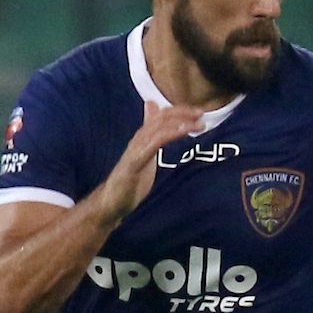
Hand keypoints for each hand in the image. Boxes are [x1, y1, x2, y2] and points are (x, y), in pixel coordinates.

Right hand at [97, 100, 205, 223]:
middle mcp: (138, 140)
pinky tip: (182, 131)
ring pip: (158, 128)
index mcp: (142, 138)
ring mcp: (135, 150)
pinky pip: (154, 143)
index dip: (179, 111)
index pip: (161, 116)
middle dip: (182, 113)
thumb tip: (152, 116)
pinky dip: (169, 134)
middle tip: (201, 113)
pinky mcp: (134, 162)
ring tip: (197, 123)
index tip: (198, 112)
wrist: (110, 202)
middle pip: (161, 118)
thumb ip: (153, 137)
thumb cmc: (129, 181)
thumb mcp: (145, 157)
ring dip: (179, 123)